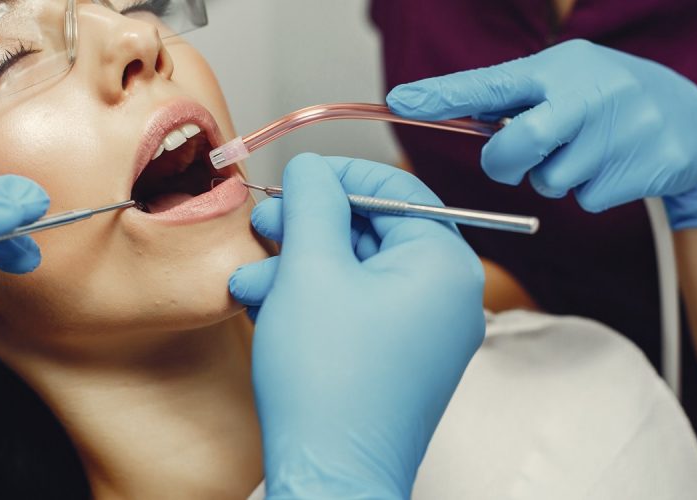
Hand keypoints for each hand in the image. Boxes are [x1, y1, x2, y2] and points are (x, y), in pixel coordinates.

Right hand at [229, 154, 484, 497]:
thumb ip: (313, 203)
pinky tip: (267, 307)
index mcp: (446, 266)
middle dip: (306, 229)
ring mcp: (424, 335)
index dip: (339, 175)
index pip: (397, 190)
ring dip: (297, 269)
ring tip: (250, 282)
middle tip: (263, 224)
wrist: (330, 475)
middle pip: (372, 233)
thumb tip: (314, 169)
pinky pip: (356, 311)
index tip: (297, 175)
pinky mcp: (397, 362)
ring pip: (356, 275)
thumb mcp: (311, 270)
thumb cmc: (327, 379)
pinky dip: (312, 302)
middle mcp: (446, 299)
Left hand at [387, 39, 696, 229]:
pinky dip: (587, 193)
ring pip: (550, 182)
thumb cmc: (604, 100)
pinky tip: (611, 168)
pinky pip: (584, 200)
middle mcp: (588, 94)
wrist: (690, 122)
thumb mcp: (563, 82)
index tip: (402, 99)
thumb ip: (511, 100)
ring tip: (584, 152)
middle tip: (515, 161)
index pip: (492, 82)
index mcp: (560, 68)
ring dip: (554, 178)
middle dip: (504, 164)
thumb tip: (440, 110)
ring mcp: (619, 131)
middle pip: (516, 148)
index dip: (444, 95)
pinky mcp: (642, 167)